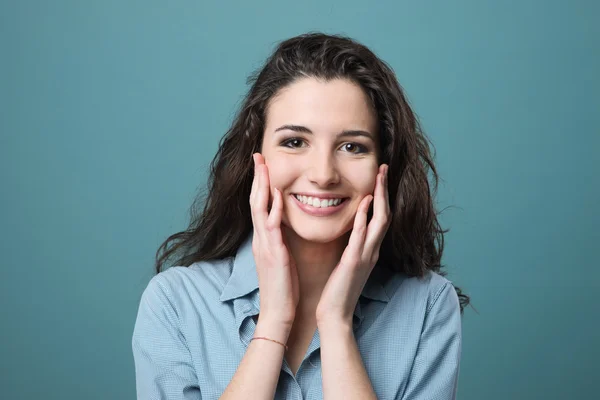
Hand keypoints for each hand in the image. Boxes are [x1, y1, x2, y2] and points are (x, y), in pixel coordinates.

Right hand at [250, 153, 299, 331]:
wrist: (278, 312)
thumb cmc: (283, 287)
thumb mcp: (280, 258)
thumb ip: (278, 240)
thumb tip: (282, 225)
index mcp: (263, 239)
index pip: (260, 205)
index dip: (260, 184)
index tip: (263, 165)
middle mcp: (260, 239)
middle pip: (255, 201)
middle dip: (257, 177)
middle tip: (258, 156)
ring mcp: (264, 245)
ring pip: (259, 209)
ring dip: (261, 186)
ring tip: (263, 166)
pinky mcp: (273, 254)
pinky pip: (271, 228)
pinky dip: (273, 209)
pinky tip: (277, 195)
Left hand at [315, 164, 390, 327]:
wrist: (335, 315)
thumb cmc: (338, 290)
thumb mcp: (348, 264)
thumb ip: (352, 246)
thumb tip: (352, 228)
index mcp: (369, 250)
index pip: (380, 218)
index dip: (381, 196)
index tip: (378, 177)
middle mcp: (372, 251)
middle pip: (385, 214)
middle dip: (384, 190)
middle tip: (383, 168)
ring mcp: (366, 256)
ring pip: (379, 222)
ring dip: (380, 198)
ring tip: (379, 177)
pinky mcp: (354, 263)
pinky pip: (362, 236)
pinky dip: (365, 218)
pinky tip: (365, 203)